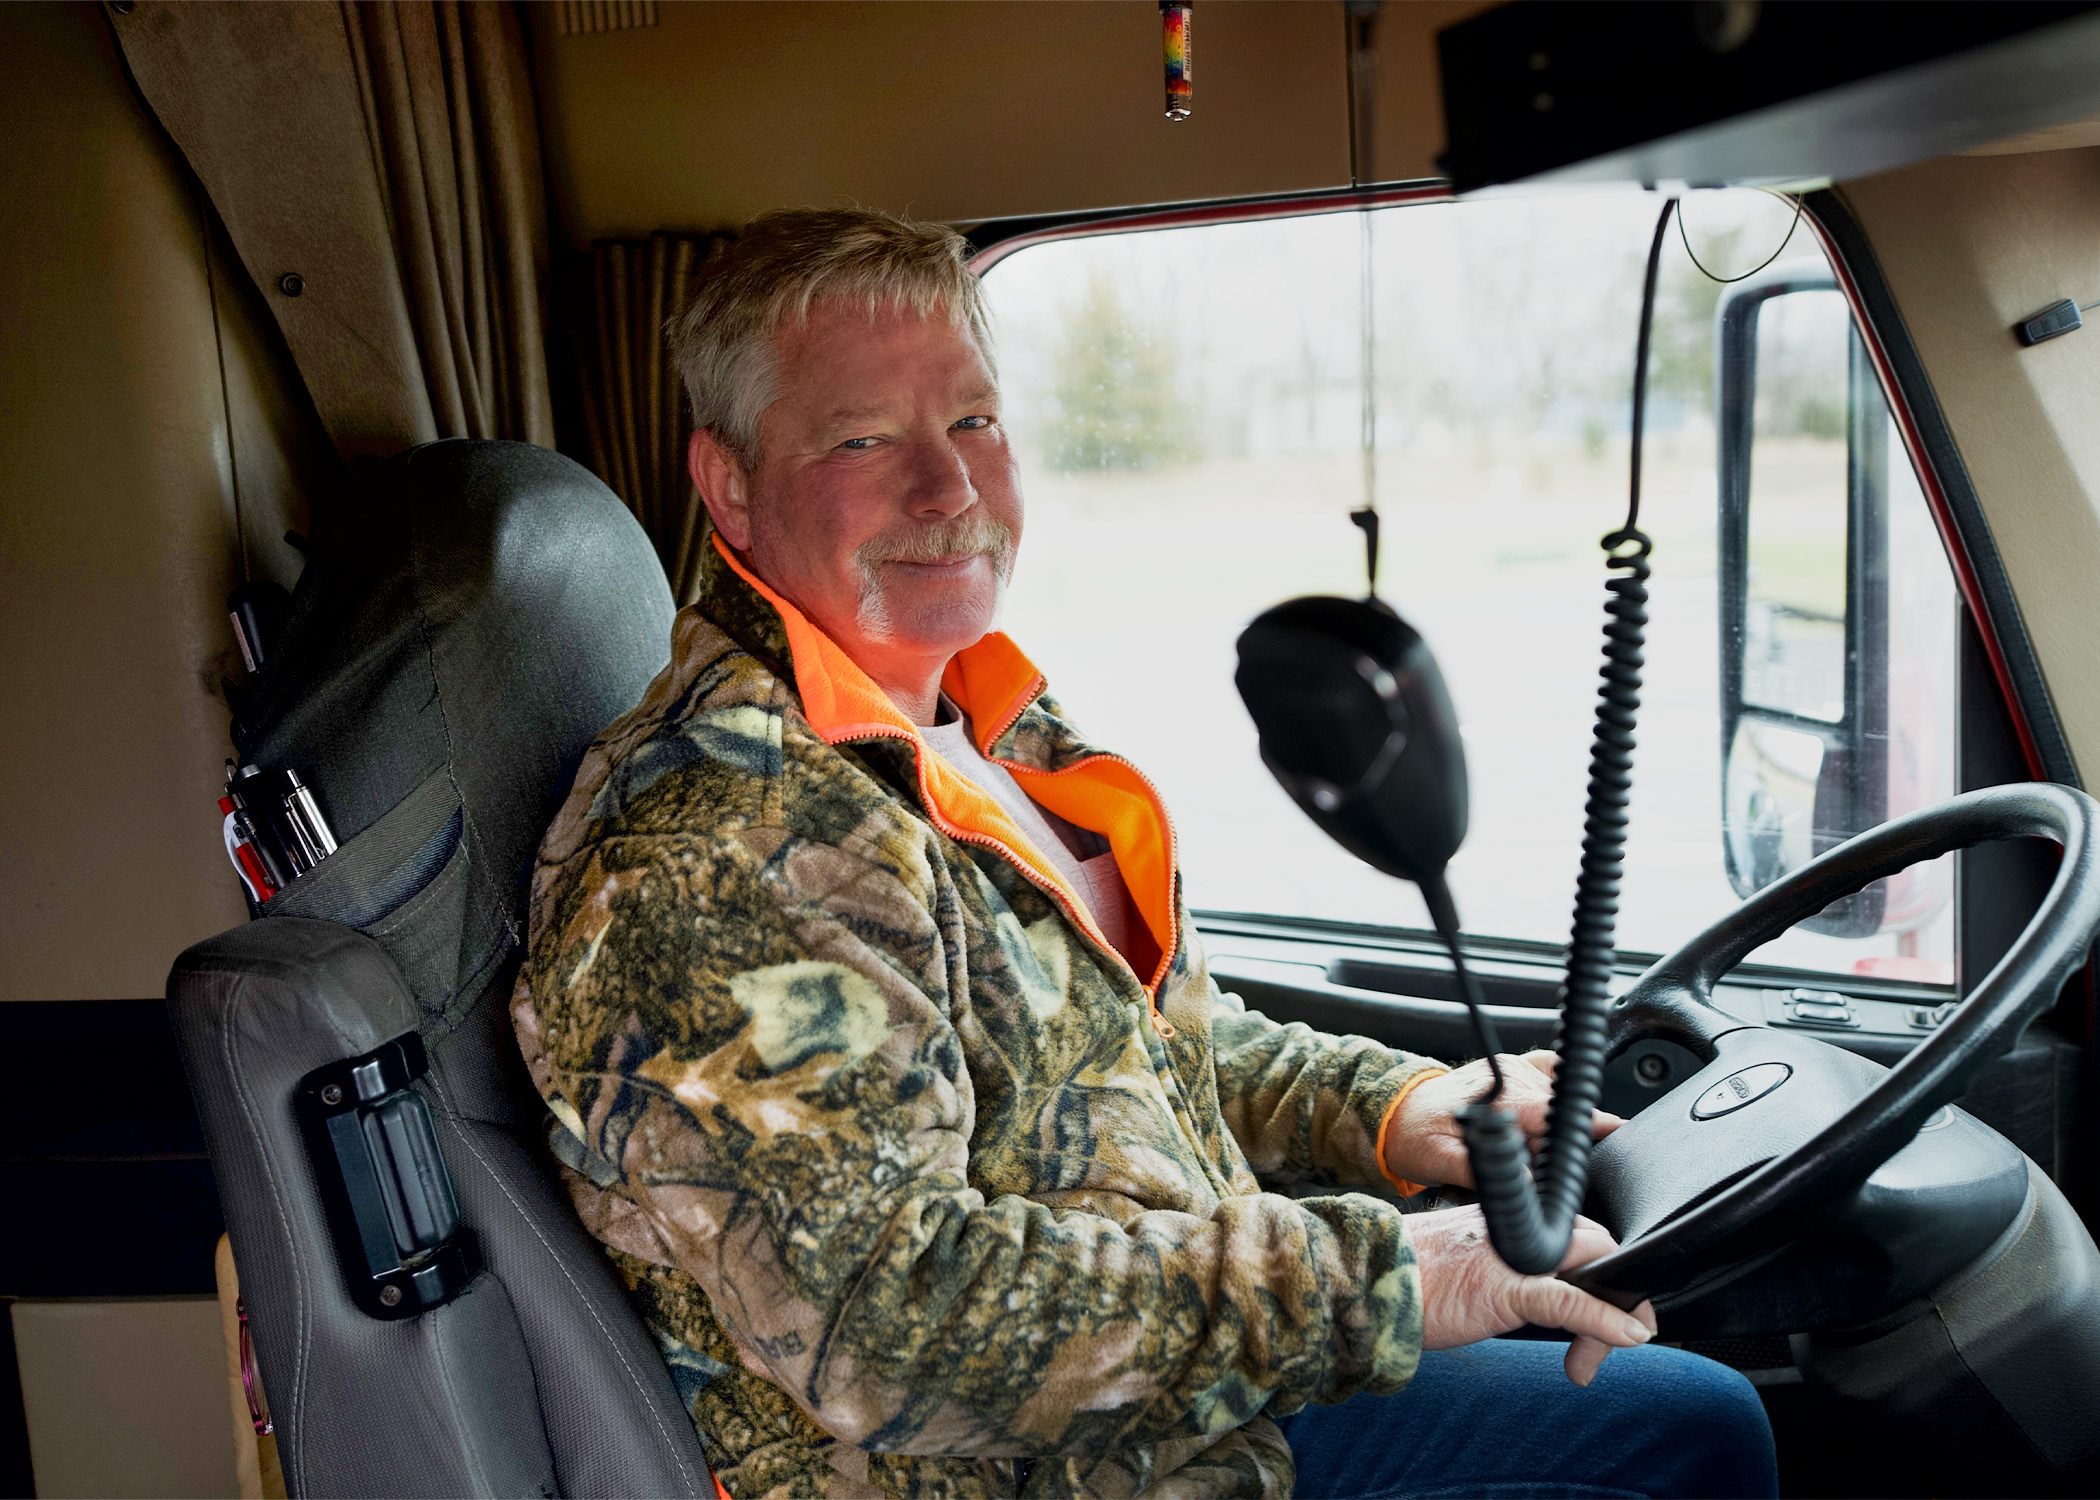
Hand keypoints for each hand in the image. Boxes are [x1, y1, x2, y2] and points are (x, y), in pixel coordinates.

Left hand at [1384, 1050, 1623, 1189]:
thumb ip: (1482, 1172)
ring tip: (1529, 1147)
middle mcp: (1514, 1078)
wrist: (1397, 1114)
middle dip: (1560, 1143)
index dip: (1589, 1129)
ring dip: (1556, 1124)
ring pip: (1561, 1097)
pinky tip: (1545, 1120)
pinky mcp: (1516, 1069)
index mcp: (1501, 1098)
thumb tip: (1525, 1183)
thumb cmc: (1415, 1138)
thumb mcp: (1441, 1163)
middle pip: (1563, 1113)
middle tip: (1536, 1165)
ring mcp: (1517, 1069)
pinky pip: (1553, 1073)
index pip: (1558, 1115)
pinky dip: (1558, 1096)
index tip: (1616, 1137)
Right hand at [1412, 1204, 1657, 1384]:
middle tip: (1612, 1335)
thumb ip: (1499, 1262)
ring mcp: (1515, 1256)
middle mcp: (1516, 1229)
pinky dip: (1606, 1321)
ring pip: (1594, 1272)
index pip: (1575, 1231)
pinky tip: (1628, 1336)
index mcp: (1506, 1219)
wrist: (1366, 1280)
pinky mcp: (1508, 1288)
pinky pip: (1573, 1302)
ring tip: (1600, 1354)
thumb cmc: (1407, 1277)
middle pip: (1597, 1249)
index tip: (1602, 1302)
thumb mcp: (1463, 1259)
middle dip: (1615, 1292)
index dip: (1597, 1269)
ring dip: (1615, 1314)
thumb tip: (1529, 1288)